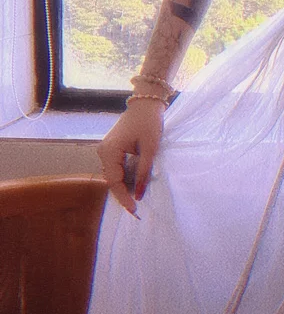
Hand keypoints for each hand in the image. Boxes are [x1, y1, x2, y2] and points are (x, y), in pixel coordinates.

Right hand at [96, 99, 164, 215]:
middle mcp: (103, 151)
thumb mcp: (150, 148)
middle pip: (112, 180)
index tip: (135, 210)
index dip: (124, 197)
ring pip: (114, 175)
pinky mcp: (113, 148)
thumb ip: (144, 171)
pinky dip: (125, 177)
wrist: (146, 103)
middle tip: (137, 210)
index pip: (114, 181)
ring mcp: (106, 149)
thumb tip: (140, 194)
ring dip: (125, 186)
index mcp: (109, 151)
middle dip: (124, 194)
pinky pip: (117, 167)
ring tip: (137, 199)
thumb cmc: (149, 122)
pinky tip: (135, 185)